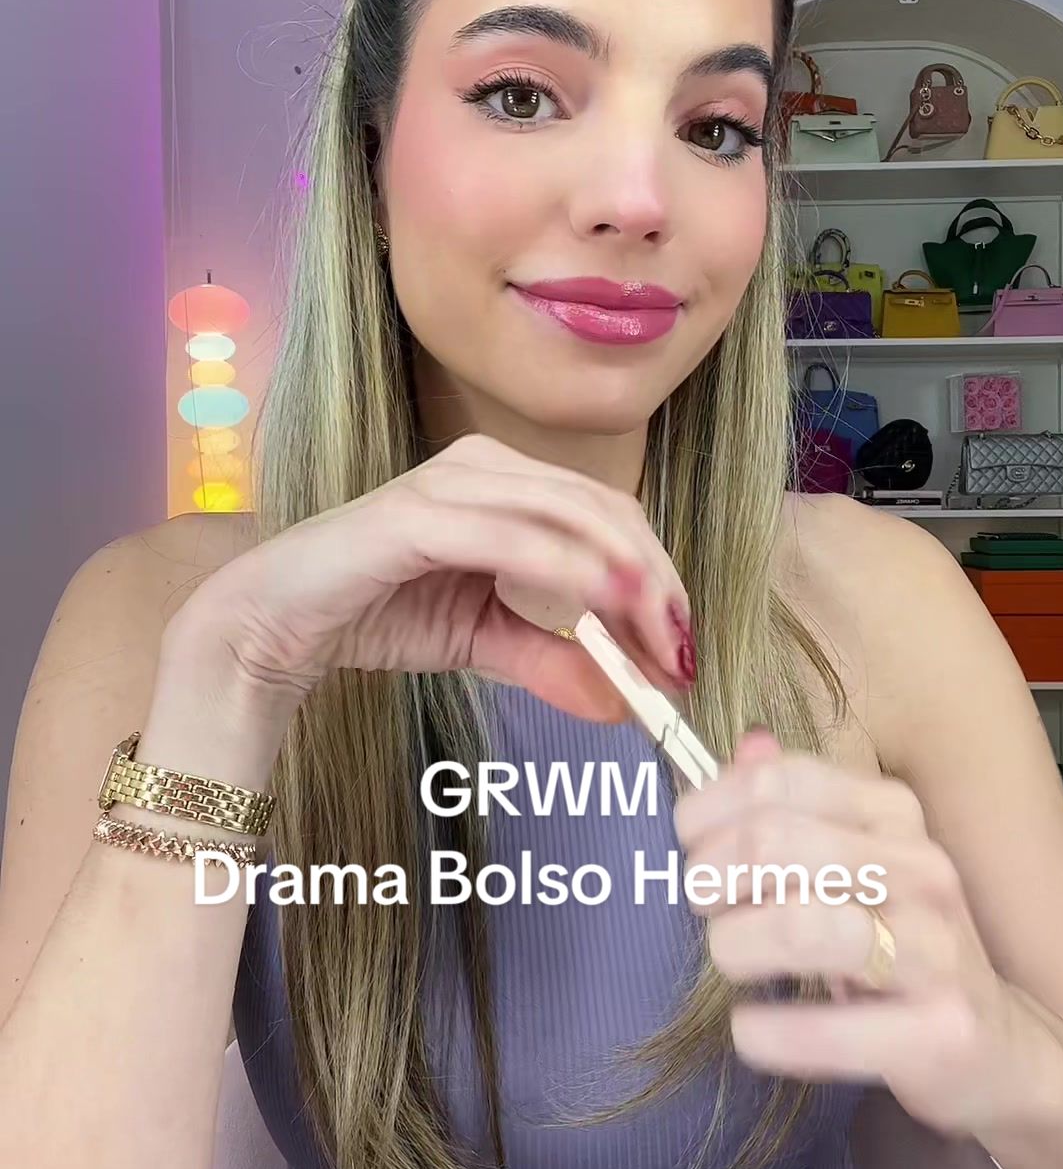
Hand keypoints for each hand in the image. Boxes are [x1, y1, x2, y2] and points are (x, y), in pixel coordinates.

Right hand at [166, 433, 693, 725]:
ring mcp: (448, 483)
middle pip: (604, 509)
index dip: (660, 575)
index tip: (684, 646)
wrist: (274, 625)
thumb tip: (624, 703)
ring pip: (568, 514)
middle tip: (680, 651)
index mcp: (505, 480)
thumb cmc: (375, 613)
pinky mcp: (413, 516)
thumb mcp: (484, 642)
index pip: (610, 515)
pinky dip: (564, 571)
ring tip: (655, 636)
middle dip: (654, 582)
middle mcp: (483, 465)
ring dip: (623, 576)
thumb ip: (553, 661)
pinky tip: (598, 606)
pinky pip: (508, 537)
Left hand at [674, 730, 1026, 1136]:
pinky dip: (770, 1031)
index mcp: (893, 814)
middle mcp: (920, 868)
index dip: (709, 811)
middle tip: (703, 908)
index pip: (779, 781)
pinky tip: (749, 1030)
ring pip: (802, 923)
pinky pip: (830, 1028)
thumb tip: (746, 748)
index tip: (689, 849)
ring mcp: (935, 949)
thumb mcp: (855, 864)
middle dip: (710, 876)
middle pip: (775, 843)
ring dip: (736, 944)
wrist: (997, 1046)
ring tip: (729, 959)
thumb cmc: (900, 946)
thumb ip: (795, 807)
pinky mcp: (939, 1031)